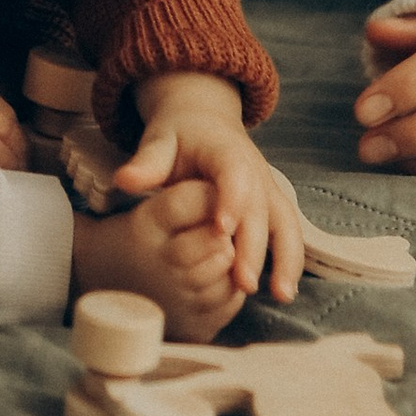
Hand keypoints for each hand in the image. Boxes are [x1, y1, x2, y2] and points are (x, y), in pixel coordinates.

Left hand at [118, 72, 303, 302]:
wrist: (204, 121)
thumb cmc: (180, 135)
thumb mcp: (160, 141)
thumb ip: (147, 162)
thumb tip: (125, 180)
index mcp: (225, 150)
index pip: (234, 172)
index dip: (231, 199)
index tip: (221, 229)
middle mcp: (254, 170)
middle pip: (260, 208)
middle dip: (254, 245)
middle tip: (242, 282)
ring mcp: (267, 188)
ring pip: (284, 222)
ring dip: (286, 258)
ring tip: (279, 294)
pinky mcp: (272, 205)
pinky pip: (288, 233)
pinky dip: (290, 261)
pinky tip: (283, 292)